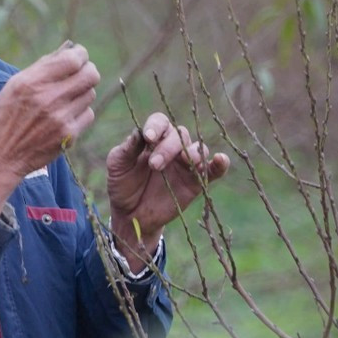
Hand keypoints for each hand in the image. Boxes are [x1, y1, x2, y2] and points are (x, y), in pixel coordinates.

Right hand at [0, 42, 99, 212]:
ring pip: (90, 94)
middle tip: (82, 73)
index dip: (80, 54)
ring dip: (81, 93)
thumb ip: (41, 68)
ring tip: (66, 98)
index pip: (73, 59)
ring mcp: (60, 118)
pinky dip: (80, 113)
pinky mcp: (68, 136)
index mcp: (31, 82)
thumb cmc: (3, 118)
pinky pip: (88, 115)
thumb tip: (67, 51)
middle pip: (90, 75)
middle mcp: (48, 98)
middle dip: (89, 70)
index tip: (78, 56)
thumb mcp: (13, 87)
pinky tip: (65, 116)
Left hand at [106, 112, 229, 264]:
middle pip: (179, 135)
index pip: (160, 122)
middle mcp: (172, 147)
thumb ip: (127, 148)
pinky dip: (221, 163)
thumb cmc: (122, 185)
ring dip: (193, 153)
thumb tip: (138, 133)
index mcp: (152, 139)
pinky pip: (214, 170)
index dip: (156, 126)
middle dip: (168, 147)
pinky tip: (221, 159)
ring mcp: (186, 164)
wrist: (130, 215)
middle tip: (154, 165)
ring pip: (198, 149)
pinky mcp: (197, 182)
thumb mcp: (117, 165)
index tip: (149, 137)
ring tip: (186, 160)